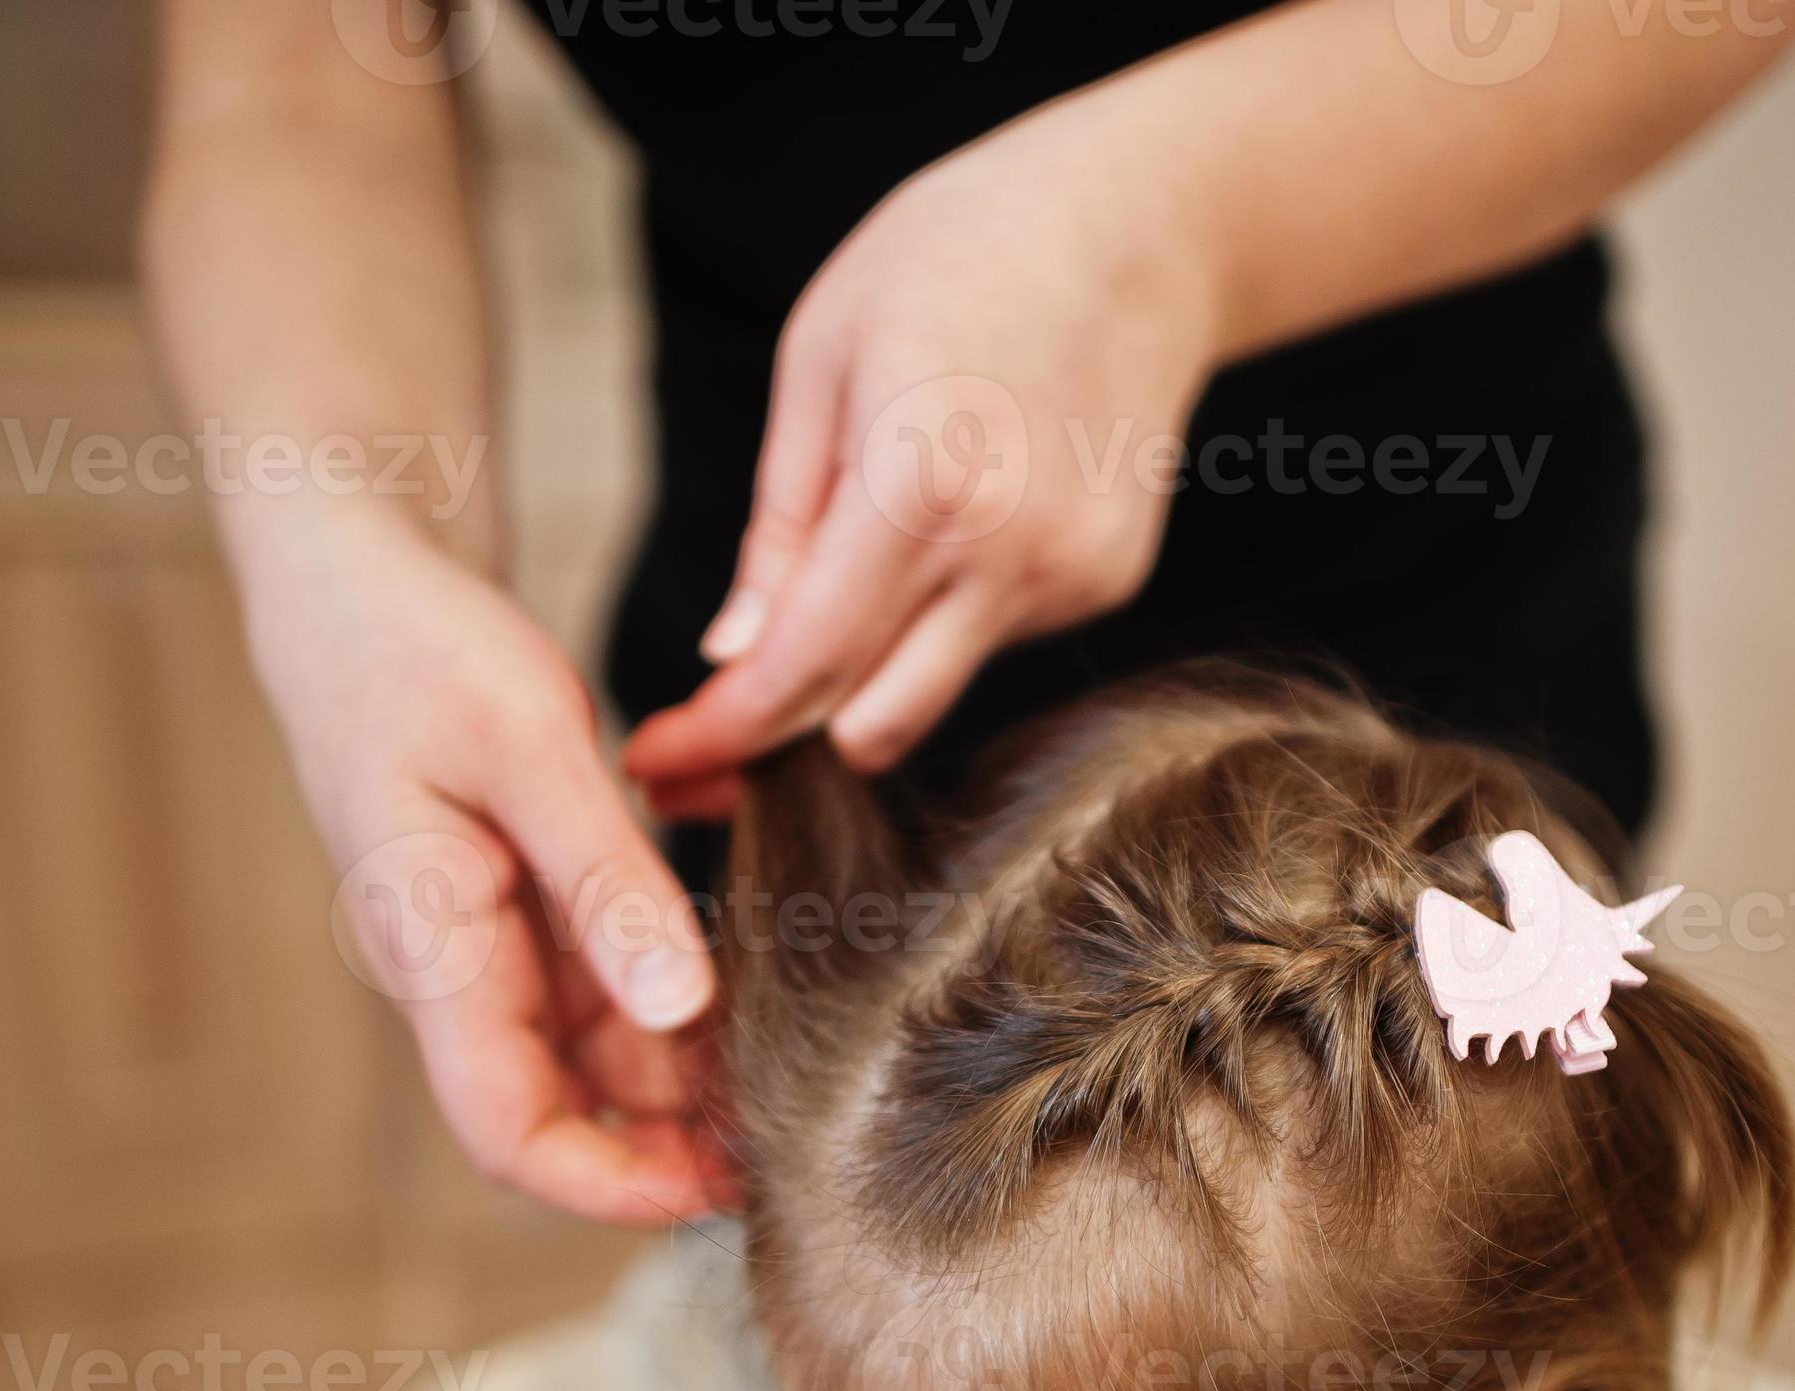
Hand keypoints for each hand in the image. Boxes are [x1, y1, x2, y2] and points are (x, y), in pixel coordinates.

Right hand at [237, 503, 733, 1221]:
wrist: (349, 571)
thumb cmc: (413, 642)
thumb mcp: (525, 743)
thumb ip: (606, 880)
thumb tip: (679, 1011)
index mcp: (433, 948)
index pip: (508, 1132)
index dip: (611, 1186)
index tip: (719, 1186)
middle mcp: (459, 969)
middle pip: (565, 1109)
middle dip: (671, 1139)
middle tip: (797, 1122)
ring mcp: (492, 940)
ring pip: (597, 1050)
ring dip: (684, 1068)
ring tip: (793, 1049)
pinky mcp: (524, 901)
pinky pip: (605, 982)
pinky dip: (674, 993)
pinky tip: (751, 974)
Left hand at [617, 111, 1221, 803]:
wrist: (1138, 224)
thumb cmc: (957, 256)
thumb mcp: (821, 357)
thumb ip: (779, 527)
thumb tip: (733, 659)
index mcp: (923, 480)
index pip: (805, 665)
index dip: (720, 732)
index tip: (657, 763)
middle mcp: (1010, 550)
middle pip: (873, 726)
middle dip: (788, 735)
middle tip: (720, 718)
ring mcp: (1072, 575)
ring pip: (931, 688)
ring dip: (872, 662)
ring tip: (866, 539)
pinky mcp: (1108, 582)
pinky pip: (990, 640)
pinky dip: (946, 610)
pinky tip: (961, 509)